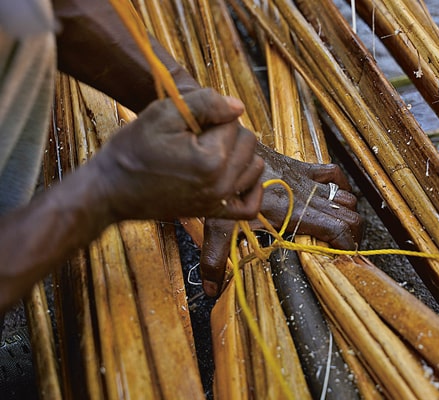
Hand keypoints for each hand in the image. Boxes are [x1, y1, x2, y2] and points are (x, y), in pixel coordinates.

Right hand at [92, 89, 263, 221]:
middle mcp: (221, 184)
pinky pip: (250, 207)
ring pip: (254, 167)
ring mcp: (219, 201)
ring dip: (239, 154)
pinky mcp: (213, 213)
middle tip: (195, 137)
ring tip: (210, 151)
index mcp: (211, 159)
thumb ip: (206, 103)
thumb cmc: (133, 150)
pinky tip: (238, 175)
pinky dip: (252, 189)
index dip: (212, 116)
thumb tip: (238, 107)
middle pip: (248, 143)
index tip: (189, 125)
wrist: (111, 189)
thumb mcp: (163, 114)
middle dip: (226, 133)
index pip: (233, 123)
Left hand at [199, 143, 363, 295]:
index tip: (345, 259)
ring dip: (347, 213)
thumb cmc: (227, 189)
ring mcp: (307, 179)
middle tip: (344, 250)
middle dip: (353, 234)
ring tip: (340, 230)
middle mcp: (307, 196)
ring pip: (345, 196)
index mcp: (295, 213)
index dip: (347, 245)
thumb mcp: (220, 226)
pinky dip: (341, 185)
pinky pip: (334, 172)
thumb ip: (215, 259)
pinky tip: (336, 196)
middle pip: (349, 215)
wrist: (229, 152)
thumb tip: (210, 291)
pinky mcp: (302, 167)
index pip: (337, 229)